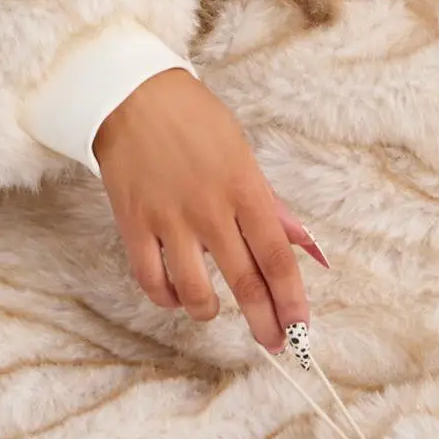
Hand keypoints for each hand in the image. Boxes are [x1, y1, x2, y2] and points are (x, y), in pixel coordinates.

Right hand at [91, 68, 329, 353]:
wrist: (132, 95)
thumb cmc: (195, 121)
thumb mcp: (243, 154)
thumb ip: (271, 205)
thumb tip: (306, 246)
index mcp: (244, 187)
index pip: (277, 256)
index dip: (292, 299)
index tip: (301, 327)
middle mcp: (210, 208)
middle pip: (245, 281)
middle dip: (264, 321)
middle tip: (274, 343)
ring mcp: (170, 218)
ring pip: (195, 291)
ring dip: (208, 310)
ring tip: (213, 309)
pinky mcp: (134, 224)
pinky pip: (152, 280)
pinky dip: (167, 298)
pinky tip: (176, 295)